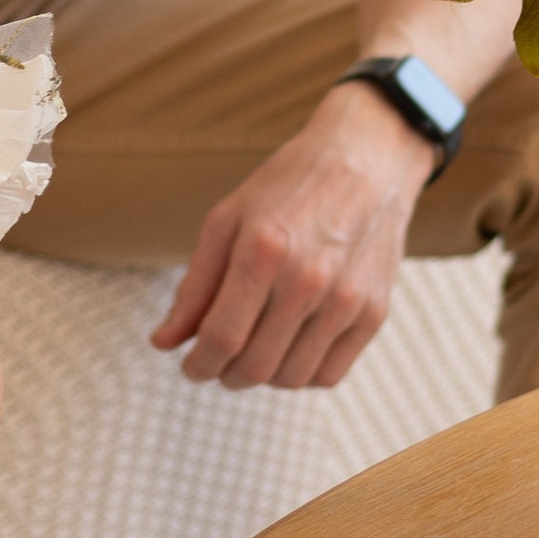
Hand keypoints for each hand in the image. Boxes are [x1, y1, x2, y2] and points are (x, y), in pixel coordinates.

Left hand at [151, 84, 434, 390]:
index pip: (222, 338)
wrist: (368, 158)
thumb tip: (164, 342)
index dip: (198, 364)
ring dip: (262, 376)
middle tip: (217, 360)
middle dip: (224, 374)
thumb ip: (195, 286)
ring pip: (291, 379)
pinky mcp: (374, 311)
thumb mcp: (227, 219)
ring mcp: (347, 299)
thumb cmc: (288, 186)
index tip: (190, 366)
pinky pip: (329, 374)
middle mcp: (308, 280)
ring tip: (253, 349)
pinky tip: (289, 347)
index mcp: (263, 250)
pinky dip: (301, 375)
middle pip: (254, 366)